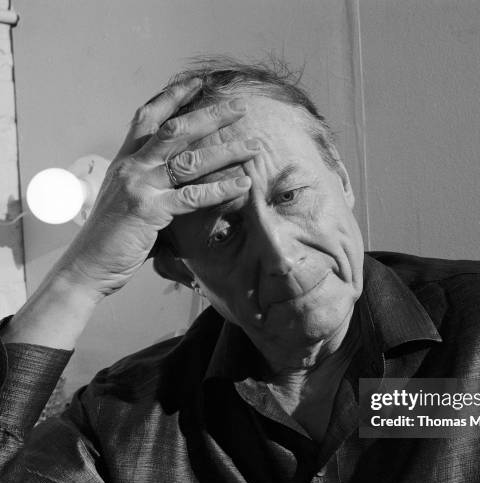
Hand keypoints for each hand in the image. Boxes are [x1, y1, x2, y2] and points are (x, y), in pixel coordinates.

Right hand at [54, 78, 257, 300]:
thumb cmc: (111, 238)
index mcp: (125, 161)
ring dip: (226, 150)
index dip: (173, 97)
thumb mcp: (126, 201)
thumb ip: (149, 186)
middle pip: (175, 130)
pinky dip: (221, 189)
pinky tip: (243, 184)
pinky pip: (193, 196)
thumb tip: (178, 183)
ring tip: (254, 145)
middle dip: (210, 115)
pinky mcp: (149, 210)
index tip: (198, 83)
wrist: (88, 266)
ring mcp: (139, 186)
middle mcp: (131, 166)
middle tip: (239, 106)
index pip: (149, 117)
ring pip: (190, 160)